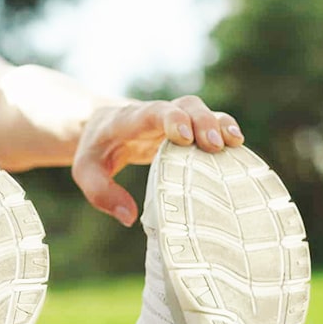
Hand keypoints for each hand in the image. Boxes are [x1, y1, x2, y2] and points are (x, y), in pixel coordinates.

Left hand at [71, 95, 244, 226]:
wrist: (101, 126)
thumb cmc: (96, 150)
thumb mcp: (85, 172)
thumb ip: (101, 193)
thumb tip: (129, 217)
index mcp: (127, 121)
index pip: (151, 112)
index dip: (170, 120)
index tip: (185, 137)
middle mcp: (154, 114)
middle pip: (184, 105)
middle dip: (202, 121)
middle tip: (215, 146)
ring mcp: (173, 118)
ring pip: (200, 110)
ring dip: (219, 123)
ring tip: (234, 143)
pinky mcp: (186, 127)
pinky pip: (209, 122)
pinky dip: (224, 130)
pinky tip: (237, 147)